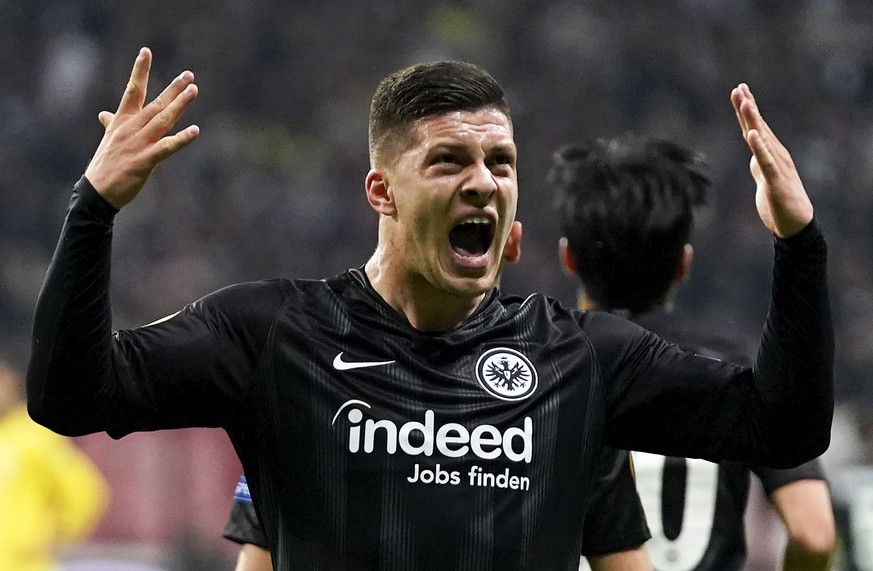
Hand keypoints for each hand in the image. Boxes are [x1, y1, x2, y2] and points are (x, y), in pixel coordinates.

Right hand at [84, 47, 199, 208]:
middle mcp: (130, 128)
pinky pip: (167, 147)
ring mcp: (138, 143)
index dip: (139, 71)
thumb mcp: (108, 140)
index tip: (146, 51)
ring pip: (163, 120)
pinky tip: (195, 131)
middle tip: (189, 75)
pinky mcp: (145, 161)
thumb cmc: (105, 166)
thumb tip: (103, 114)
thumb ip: (110, 124)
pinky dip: (181, 139)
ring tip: (194, 91)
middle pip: (155, 103)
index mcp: (121, 121)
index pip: (132, 90)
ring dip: (179, 105)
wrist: (96, 192)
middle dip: (172, 89)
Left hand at [731, 83, 813, 237]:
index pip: (755, 128)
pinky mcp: (776, 180)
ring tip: (745, 101)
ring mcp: (776, 166)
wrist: (795, 224)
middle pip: (758, 128)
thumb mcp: (765, 180)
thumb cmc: (781, 203)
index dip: (747, 111)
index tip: (739, 91)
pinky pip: (764, 160)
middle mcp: (775, 155)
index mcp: (770, 154)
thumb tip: (753, 157)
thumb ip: (760, 165)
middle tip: (739, 88)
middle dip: (748, 107)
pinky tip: (751, 133)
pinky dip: (758, 146)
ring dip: (753, 120)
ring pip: (762, 139)